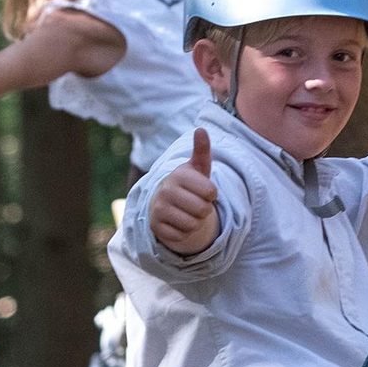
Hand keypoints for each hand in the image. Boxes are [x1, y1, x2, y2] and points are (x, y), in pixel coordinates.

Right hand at [149, 127, 219, 256]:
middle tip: (195, 203)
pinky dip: (184, 233)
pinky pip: (182, 237)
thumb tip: (201, 129)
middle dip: (204, 210)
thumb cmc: (189, 184)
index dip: (212, 194)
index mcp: (178, 175)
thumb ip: (202, 150)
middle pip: (202, 210)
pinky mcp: (155, 228)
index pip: (210, 192)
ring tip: (188, 213)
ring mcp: (158, 210)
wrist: (166, 203)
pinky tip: (178, 223)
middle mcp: (165, 190)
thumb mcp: (198, 168)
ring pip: (193, 225)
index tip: (203, 191)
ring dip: (195, 222)